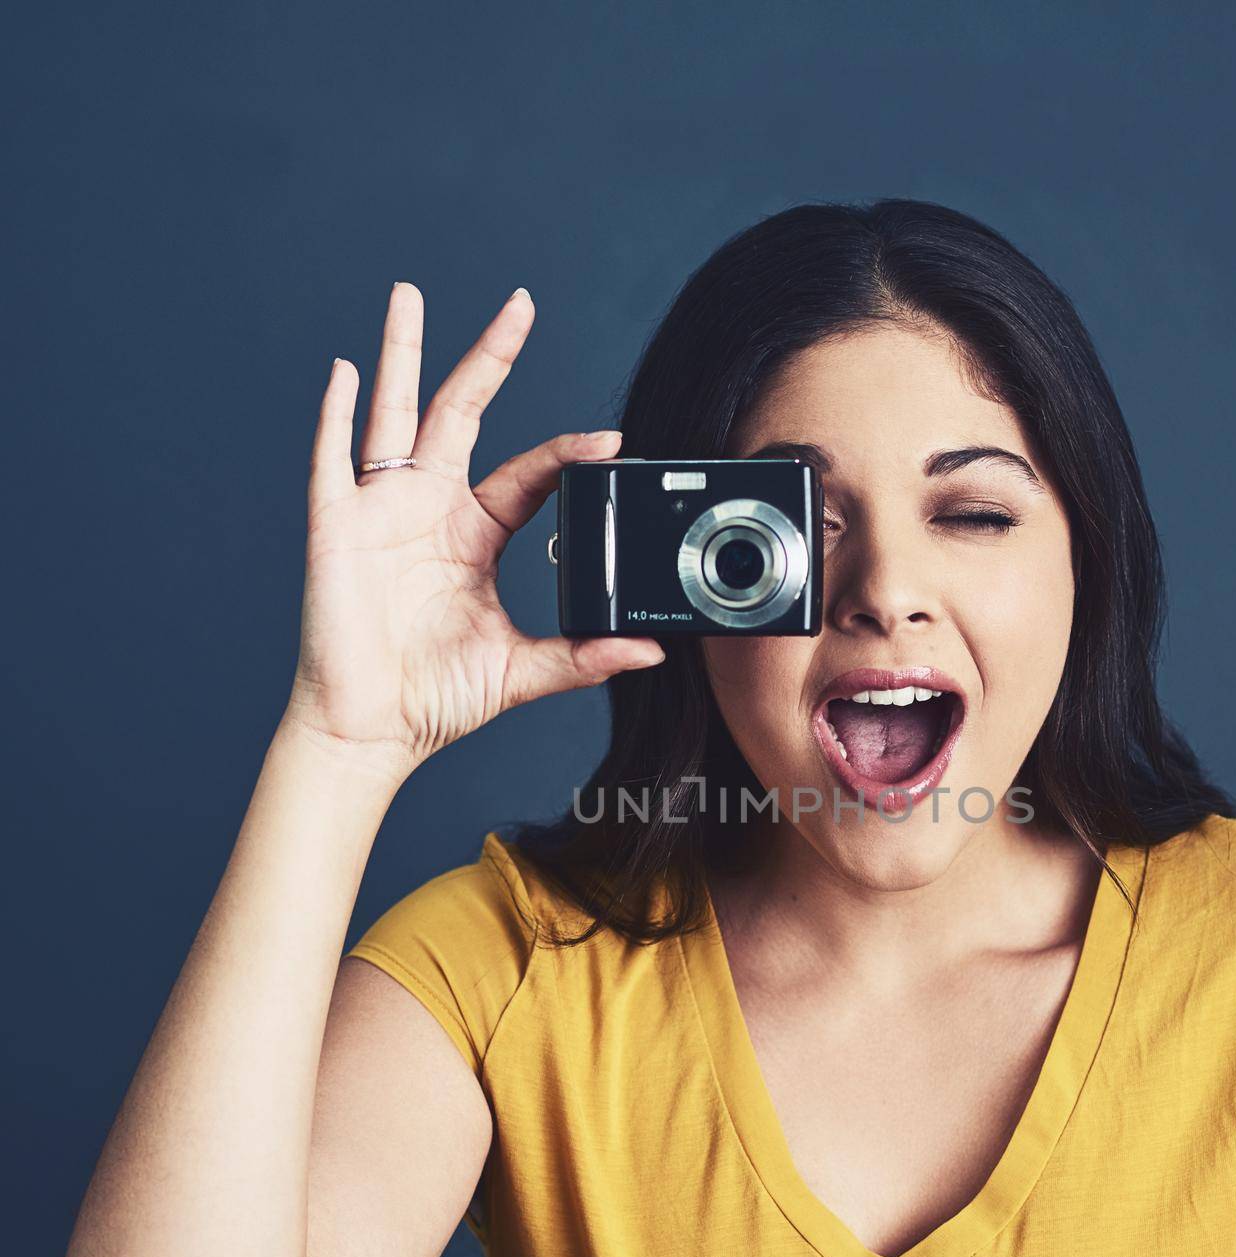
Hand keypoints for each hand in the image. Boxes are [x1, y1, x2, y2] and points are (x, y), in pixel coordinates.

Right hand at [283, 281, 663, 777]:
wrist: (373, 729)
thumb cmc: (437, 697)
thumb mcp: (522, 671)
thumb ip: (583, 658)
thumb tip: (648, 651)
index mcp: (474, 534)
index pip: (528, 473)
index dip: (567, 454)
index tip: (610, 440)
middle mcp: (430, 508)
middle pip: (462, 412)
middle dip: (488, 357)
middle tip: (519, 304)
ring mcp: (381, 511)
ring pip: (395, 414)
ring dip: (401, 353)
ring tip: (409, 295)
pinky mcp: (337, 527)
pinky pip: (333, 460)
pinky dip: (336, 414)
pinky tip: (345, 371)